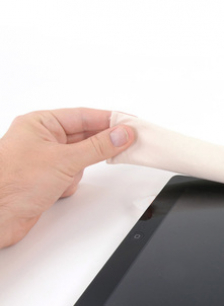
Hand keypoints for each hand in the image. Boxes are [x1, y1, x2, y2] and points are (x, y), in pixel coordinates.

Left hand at [0, 108, 133, 247]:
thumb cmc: (11, 183)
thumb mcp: (64, 160)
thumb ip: (98, 147)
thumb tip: (122, 134)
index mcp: (40, 123)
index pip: (84, 116)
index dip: (109, 120)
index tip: (131, 123)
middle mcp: (42, 139)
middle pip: (84, 135)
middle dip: (102, 143)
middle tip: (128, 142)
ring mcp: (45, 160)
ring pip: (80, 157)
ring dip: (81, 167)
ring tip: (77, 171)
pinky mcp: (47, 180)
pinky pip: (73, 175)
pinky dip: (72, 183)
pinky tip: (61, 189)